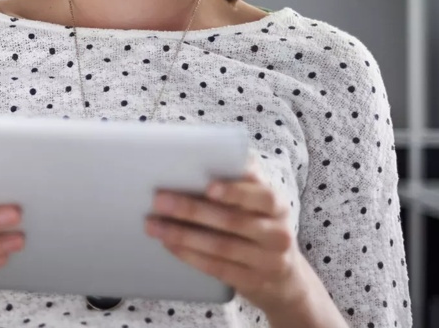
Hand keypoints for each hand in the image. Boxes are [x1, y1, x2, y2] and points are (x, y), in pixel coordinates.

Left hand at [146, 161, 307, 314]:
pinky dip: (190, 255)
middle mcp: (278, 233)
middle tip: (159, 200)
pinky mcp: (253, 282)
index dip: (236, 192)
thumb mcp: (259, 204)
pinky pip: (217, 268)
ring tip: (154, 225)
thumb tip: (201, 157)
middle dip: (191, 210)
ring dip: (182, 234)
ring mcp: (268, 261)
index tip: (208, 187)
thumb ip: (241, 182)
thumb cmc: (259, 226)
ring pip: (221, 246)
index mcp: (278, 206)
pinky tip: (170, 244)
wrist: (283, 276)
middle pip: (232, 221)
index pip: (262, 196)